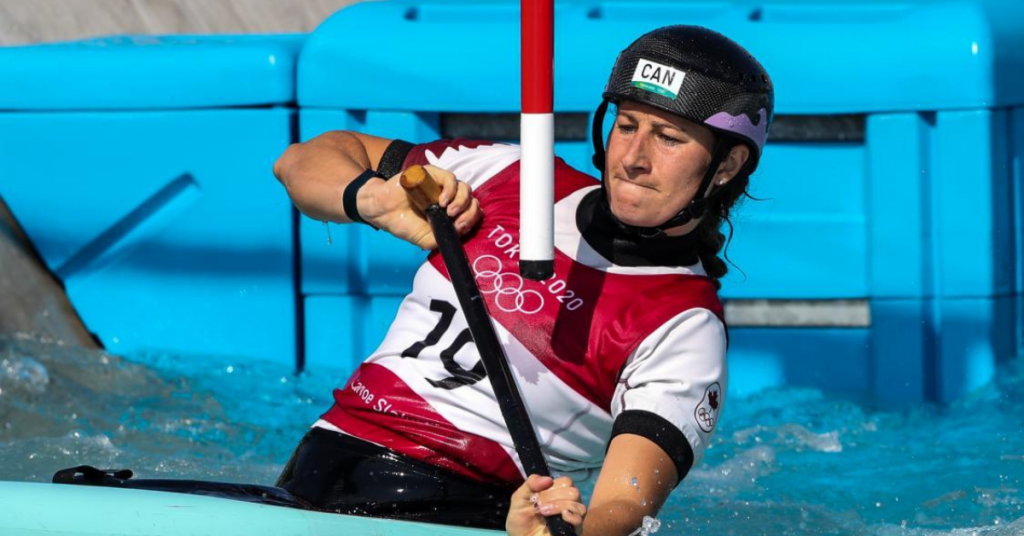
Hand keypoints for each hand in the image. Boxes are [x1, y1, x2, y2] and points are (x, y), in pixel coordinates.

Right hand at [358, 165, 481, 249]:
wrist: (383, 213)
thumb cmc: (405, 225)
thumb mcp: (428, 239)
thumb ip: (445, 237)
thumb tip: (462, 231)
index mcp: (451, 212)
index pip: (472, 211)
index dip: (472, 218)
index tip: (462, 228)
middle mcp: (449, 197)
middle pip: (472, 200)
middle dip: (470, 213)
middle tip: (458, 222)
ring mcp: (441, 185)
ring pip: (465, 188)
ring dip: (462, 201)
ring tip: (450, 212)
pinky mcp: (432, 174)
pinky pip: (450, 178)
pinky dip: (451, 190)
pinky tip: (442, 201)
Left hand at [506, 475, 585, 535]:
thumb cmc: (521, 519)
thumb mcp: (520, 498)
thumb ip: (531, 484)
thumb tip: (548, 479)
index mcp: (558, 492)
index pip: (566, 481)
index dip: (552, 486)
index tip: (537, 495)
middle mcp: (568, 502)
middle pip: (573, 492)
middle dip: (553, 497)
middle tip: (539, 506)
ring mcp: (572, 517)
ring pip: (578, 504)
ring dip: (558, 506)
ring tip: (543, 513)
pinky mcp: (573, 530)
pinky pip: (579, 519)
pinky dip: (570, 516)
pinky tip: (560, 517)